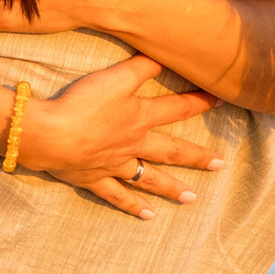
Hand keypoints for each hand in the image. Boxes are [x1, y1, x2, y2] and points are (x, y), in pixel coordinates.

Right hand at [12, 54, 226, 219]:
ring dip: (172, 188)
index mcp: (139, 117)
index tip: (223, 100)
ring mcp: (116, 165)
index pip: (177, 108)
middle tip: (220, 165)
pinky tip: (149, 216)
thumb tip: (165, 56)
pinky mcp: (95, 179)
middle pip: (171, 151)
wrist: (51, 135)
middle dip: (197, 156)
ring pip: (150, 179)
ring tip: (192, 199)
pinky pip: (118, 196)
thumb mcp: (115, 77)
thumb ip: (141, 66)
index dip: (200, 102)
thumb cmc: (82, 103)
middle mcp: (134, 144)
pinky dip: (134, 207)